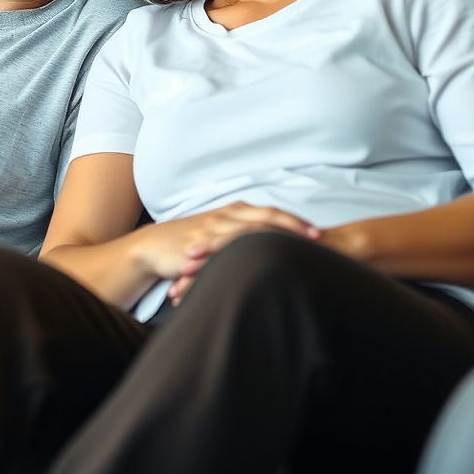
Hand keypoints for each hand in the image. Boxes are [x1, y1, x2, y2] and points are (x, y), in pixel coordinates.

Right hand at [134, 201, 319, 303]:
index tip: (319, 233)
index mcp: (235, 213)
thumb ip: (242, 240)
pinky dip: (242, 252)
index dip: (295, 222)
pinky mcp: (201, 244)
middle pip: (267, 217)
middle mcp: (227, 216)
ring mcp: (214, 228)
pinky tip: (256, 261)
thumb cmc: (191, 242)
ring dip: (274, 237)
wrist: (154, 246)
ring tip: (295, 249)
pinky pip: (226, 247)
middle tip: (318, 237)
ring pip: (249, 230)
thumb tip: (270, 250)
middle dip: (293, 225)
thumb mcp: (219, 237)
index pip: (272, 214)